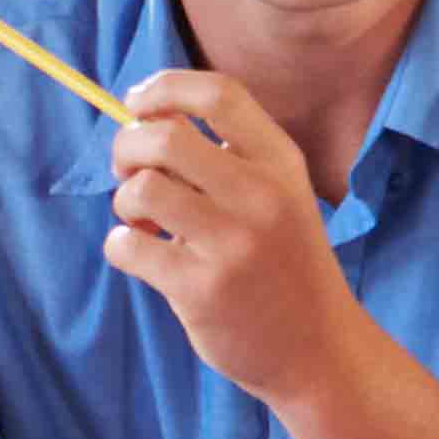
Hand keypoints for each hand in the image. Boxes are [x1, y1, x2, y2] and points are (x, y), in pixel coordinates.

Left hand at [100, 71, 361, 413]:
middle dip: (127, 147)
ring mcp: (232, 244)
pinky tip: (142, 255)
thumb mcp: (279, 195)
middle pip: (165, 137)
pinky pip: (126, 246)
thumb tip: (146, 115)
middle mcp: (261, 196)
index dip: (164, 88)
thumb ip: (228, 155)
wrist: (318, 350)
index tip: (138, 103)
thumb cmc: (283, 264)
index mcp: (281, 162)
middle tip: (129, 172)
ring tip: (141, 222)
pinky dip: (120, 245)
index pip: (218, 94)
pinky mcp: (202, 289)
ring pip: (141, 189)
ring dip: (124, 201)